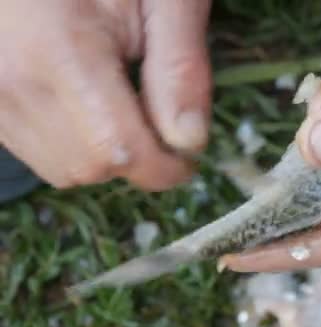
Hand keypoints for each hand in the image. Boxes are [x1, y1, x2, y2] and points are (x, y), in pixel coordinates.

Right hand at [0, 0, 211, 189]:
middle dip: (135, 159)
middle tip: (159, 119)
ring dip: (103, 152)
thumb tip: (189, 140)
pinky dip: (73, 140)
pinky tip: (87, 97)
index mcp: (59, 50)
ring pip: (60, 166)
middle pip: (88, 168)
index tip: (188, 157)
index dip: (163, 168)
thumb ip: (179, 67)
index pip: (118, 151)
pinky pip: (34, 148)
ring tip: (119, 97)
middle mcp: (9, 80)